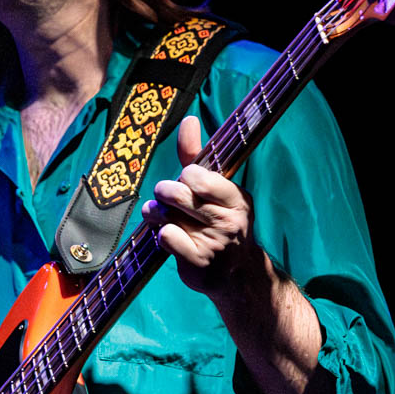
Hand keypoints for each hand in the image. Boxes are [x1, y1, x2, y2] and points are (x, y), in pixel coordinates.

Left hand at [141, 115, 254, 296]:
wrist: (237, 273)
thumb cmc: (220, 222)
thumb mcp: (216, 189)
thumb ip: (198, 156)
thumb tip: (189, 119)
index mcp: (236, 197)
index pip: (197, 175)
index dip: (185, 176)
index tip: (188, 182)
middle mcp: (229, 219)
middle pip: (177, 193)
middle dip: (165, 192)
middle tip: (166, 197)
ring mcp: (214, 242)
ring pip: (167, 214)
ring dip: (157, 213)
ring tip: (160, 215)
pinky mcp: (198, 261)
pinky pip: (165, 237)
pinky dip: (160, 235)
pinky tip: (168, 238)